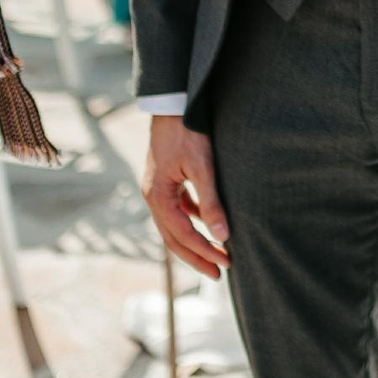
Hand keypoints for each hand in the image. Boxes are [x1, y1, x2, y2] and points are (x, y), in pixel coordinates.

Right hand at [143, 115, 230, 277]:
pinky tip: (207, 223)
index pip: (182, 235)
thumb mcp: (203, 166)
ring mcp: (157, 189)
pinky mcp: (164, 180)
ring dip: (194, 241)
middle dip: (197, 256)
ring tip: (216, 254)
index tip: (224, 264)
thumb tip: (222, 236)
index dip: (204, 252)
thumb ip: (211, 202)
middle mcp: (153, 196)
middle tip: (219, 273)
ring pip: (174, 226)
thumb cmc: (188, 132)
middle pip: (173, 238)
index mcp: (158, 196)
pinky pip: (177, 209)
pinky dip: (191, 220)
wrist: (172, 103)